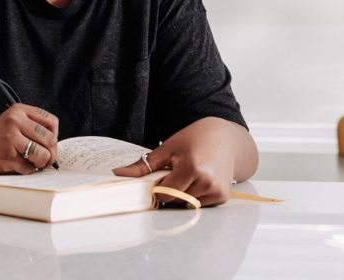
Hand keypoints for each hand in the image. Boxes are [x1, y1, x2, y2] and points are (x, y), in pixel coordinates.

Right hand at [0, 104, 58, 174]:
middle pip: (50, 139)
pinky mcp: (7, 156)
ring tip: (35, 163)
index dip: (55, 135)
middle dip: (52, 153)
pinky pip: (30, 167)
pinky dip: (29, 170)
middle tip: (46, 159)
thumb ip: (33, 126)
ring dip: (42, 163)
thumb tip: (56, 145)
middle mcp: (15, 121)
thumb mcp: (13, 122)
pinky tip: (20, 165)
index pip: (52, 122)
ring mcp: (10, 138)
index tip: (48, 143)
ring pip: (43, 154)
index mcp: (18, 110)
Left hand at [112, 118, 245, 206]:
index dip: (157, 188)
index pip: (165, 193)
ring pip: (186, 204)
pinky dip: (194, 196)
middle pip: (175, 201)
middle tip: (174, 173)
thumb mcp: (167, 148)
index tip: (159, 177)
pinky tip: (198, 180)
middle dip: (169, 191)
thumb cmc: (194, 139)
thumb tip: (117, 174)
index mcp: (191, 168)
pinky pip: (199, 205)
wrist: (226, 138)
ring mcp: (217, 191)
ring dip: (182, 194)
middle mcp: (207, 182)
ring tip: (187, 175)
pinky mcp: (223, 197)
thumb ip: (143, 165)